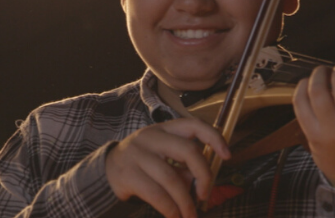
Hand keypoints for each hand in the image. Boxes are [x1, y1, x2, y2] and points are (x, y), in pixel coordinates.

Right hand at [105, 117, 229, 217]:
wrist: (107, 170)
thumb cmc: (144, 163)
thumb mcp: (163, 155)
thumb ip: (183, 164)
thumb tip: (202, 183)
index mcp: (165, 128)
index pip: (194, 124)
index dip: (214, 137)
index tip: (227, 155)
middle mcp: (151, 136)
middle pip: (188, 150)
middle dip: (203, 175)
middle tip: (206, 194)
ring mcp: (137, 154)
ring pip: (172, 178)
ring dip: (186, 202)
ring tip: (190, 215)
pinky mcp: (127, 174)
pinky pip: (156, 195)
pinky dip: (170, 209)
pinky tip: (175, 216)